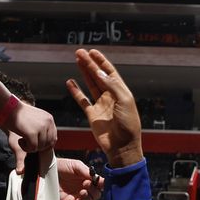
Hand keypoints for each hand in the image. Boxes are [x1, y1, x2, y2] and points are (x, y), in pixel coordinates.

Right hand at [6, 103, 57, 159]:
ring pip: (40, 147)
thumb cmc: (19, 114)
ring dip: (31, 147)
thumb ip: (43, 128)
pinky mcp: (32, 133)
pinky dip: (25, 148)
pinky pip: (32, 148)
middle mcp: (48, 122)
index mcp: (49, 119)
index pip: (53, 138)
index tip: (33, 141)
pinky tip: (20, 141)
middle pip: (48, 144)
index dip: (43, 143)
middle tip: (27, 141)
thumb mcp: (36, 118)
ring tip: (22, 140)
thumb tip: (51, 143)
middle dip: (38, 146)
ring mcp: (41, 127)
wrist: (8, 107)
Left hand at [57, 158, 103, 199]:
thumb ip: (87, 172)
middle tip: (86, 184)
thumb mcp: (76, 165)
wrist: (49, 171)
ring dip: (88, 199)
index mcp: (88, 179)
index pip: (100, 185)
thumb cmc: (62, 166)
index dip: (101, 185)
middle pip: (96, 195)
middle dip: (94, 191)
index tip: (99, 182)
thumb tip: (98, 178)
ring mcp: (77, 196)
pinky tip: (78, 199)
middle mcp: (85, 188)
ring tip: (82, 192)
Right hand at [65, 48, 144, 166]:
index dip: (101, 61)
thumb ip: (112, 85)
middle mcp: (111, 96)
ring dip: (84, 72)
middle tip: (79, 52)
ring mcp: (101, 105)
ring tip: (77, 61)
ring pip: (90, 84)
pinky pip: (82, 100)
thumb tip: (99, 72)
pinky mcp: (92, 115)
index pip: (110, 72)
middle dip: (90, 63)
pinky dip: (76, 91)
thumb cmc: (128, 125)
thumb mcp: (124, 101)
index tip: (93, 52)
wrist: (122, 147)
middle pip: (98, 75)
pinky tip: (70, 82)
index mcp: (121, 92)